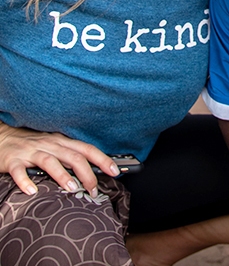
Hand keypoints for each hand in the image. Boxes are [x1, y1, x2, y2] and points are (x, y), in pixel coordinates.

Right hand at [0, 123, 119, 195]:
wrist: (3, 137)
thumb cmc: (33, 145)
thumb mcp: (55, 146)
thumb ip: (71, 156)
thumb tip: (95, 171)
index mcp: (62, 141)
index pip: (86, 149)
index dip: (102, 159)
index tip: (116, 171)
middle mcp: (49, 144)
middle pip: (72, 156)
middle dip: (87, 173)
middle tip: (94, 189)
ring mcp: (31, 152)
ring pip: (50, 161)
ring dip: (62, 175)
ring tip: (71, 189)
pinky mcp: (13, 160)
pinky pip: (19, 171)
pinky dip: (25, 181)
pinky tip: (32, 192)